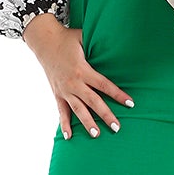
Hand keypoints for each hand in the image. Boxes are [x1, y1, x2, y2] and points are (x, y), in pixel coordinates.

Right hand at [23, 11, 134, 139]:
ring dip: (87, 123)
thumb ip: (98, 44)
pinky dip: (64, 124)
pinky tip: (68, 137)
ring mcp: (64, 90)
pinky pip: (61, 112)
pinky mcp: (57, 94)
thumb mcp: (83, 38)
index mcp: (83, 70)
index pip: (104, 85)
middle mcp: (74, 83)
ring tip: (96, 135)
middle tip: (117, 127)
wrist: (43, 42)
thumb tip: (117, 42)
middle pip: (93, 102)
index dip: (117, 94)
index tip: (130, 103)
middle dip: (105, 115)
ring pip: (78, 110)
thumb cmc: (67, 38)